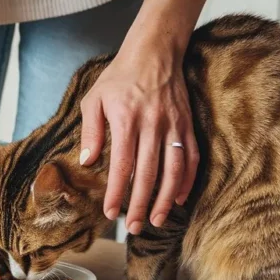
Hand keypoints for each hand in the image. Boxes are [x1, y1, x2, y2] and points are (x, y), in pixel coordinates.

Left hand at [78, 33, 198, 233]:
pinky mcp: (187, 125)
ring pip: (173, 169)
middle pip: (149, 173)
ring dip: (166, 198)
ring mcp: (174, 126)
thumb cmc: (119, 77)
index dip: (117, 191)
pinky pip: (191, 158)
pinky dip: (187, 180)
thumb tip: (87, 162)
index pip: (122, 164)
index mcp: (126, 119)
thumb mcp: (94, 99)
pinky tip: (179, 198)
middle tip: (134, 227)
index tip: (110, 212)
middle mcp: (153, 124)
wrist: (154, 52)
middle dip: (141, 204)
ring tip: (158, 220)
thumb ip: (90, 131)